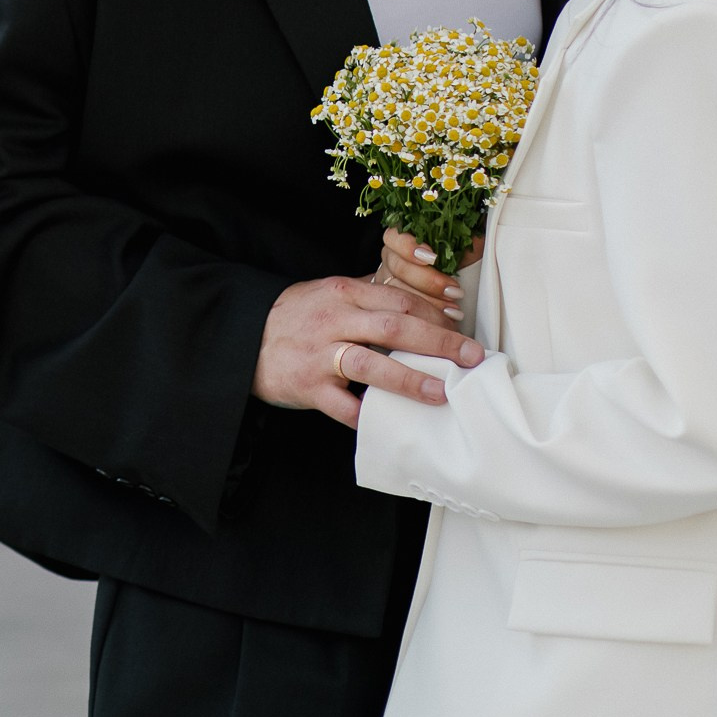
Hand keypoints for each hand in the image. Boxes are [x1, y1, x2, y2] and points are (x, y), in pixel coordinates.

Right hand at [254, 274, 485, 427]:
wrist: (244, 337)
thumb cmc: (296, 316)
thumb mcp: (330, 293)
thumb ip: (370, 295)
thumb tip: (424, 302)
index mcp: (344, 293)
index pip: (400, 300)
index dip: (436, 313)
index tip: (462, 327)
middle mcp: (334, 320)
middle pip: (395, 326)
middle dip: (439, 342)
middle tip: (472, 357)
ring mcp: (320, 355)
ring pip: (371, 363)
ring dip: (410, 378)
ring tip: (442, 392)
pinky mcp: (308, 387)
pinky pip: (342, 405)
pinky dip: (366, 415)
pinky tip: (392, 424)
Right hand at [377, 227, 483, 314]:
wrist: (457, 285)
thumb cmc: (459, 261)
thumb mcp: (462, 242)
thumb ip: (461, 229)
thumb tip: (476, 221)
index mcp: (403, 239)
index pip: (394, 237)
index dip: (409, 247)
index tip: (433, 258)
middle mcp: (391, 259)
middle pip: (396, 268)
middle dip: (428, 281)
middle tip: (454, 291)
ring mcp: (387, 283)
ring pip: (397, 293)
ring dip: (428, 303)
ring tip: (454, 308)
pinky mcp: (391, 306)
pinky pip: (400, 314)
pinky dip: (425, 317)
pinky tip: (444, 319)